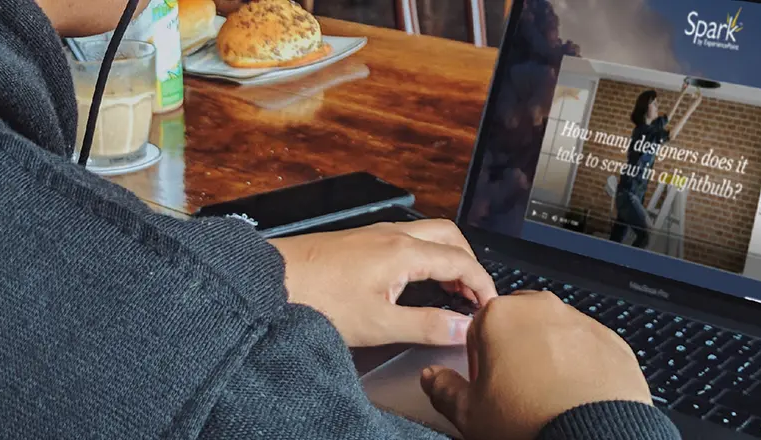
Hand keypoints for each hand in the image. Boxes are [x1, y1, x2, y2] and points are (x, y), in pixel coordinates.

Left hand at [269, 219, 497, 346]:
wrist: (269, 279)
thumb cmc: (316, 298)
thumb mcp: (378, 323)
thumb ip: (425, 325)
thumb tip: (462, 328)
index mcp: (404, 251)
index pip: (462, 260)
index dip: (483, 284)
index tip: (491, 306)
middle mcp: (393, 234)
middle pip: (450, 236)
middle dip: (469, 263)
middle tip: (474, 294)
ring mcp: (375, 234)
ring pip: (427, 234)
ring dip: (447, 257)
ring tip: (450, 290)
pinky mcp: (360, 241)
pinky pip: (407, 239)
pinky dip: (425, 256)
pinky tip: (414, 281)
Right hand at [421, 290, 650, 439]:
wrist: (595, 438)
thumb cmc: (532, 422)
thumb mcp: (471, 414)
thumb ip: (444, 389)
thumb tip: (434, 379)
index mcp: (500, 316)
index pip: (477, 329)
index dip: (479, 362)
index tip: (486, 385)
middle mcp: (542, 309)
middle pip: (518, 326)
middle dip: (515, 352)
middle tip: (517, 392)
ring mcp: (581, 323)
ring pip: (555, 335)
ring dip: (549, 358)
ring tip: (549, 398)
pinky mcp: (612, 342)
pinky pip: (589, 349)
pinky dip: (582, 367)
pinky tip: (576, 397)